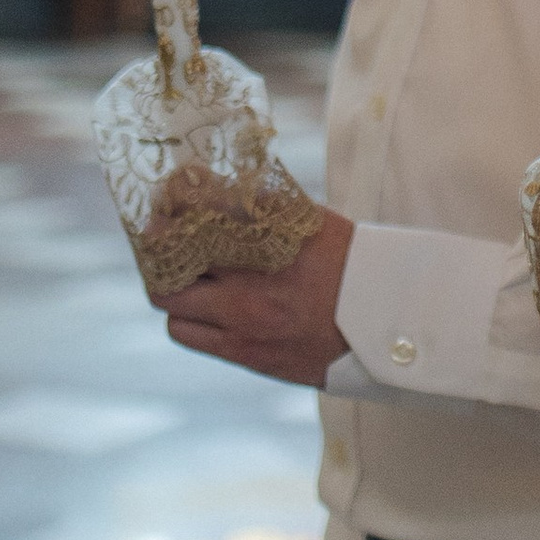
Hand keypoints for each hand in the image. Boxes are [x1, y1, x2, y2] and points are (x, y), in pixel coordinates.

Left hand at [161, 203, 352, 385]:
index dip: (176, 194)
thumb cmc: (349, 267)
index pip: (201, 205)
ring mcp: (241, 318)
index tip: (172, 189)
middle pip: (169, 254)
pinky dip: (185, 318)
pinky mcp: (242, 350)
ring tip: (184, 276)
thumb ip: (265, 207)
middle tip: (163, 235)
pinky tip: (201, 309)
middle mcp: (249, 278)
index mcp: (271, 236)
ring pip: (168, 301)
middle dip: (160, 242)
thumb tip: (215, 189)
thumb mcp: (312, 222)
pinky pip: (186, 333)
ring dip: (171, 285)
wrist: (379, 327)